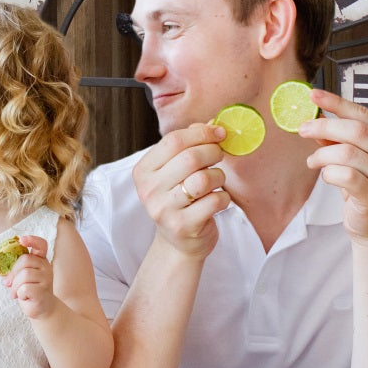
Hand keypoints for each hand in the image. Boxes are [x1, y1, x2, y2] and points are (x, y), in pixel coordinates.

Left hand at [5, 234, 57, 320]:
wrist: (42, 309)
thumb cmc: (30, 290)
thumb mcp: (23, 277)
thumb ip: (16, 271)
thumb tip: (5, 278)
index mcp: (41, 260)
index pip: (41, 245)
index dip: (32, 240)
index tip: (21, 240)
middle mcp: (46, 267)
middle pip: (25, 260)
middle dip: (13, 273)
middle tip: (9, 284)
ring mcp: (47, 279)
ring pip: (24, 275)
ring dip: (15, 286)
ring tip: (16, 293)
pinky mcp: (43, 291)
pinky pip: (25, 288)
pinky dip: (20, 293)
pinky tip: (24, 297)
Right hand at [133, 124, 229, 258]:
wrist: (178, 242)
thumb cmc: (179, 199)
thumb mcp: (175, 170)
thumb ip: (189, 145)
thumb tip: (214, 124)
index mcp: (143, 170)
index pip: (173, 140)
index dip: (200, 133)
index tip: (218, 132)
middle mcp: (149, 189)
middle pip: (190, 158)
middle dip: (213, 152)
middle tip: (220, 155)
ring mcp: (164, 209)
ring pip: (203, 179)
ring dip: (218, 176)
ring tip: (216, 181)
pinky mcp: (184, 226)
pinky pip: (214, 201)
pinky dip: (223, 197)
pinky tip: (217, 200)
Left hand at [304, 89, 367, 241]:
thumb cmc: (363, 188)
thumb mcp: (351, 159)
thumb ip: (337, 140)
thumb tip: (316, 119)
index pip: (363, 114)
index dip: (337, 103)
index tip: (314, 95)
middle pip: (356, 131)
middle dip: (324, 126)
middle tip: (303, 130)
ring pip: (348, 153)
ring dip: (322, 154)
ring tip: (313, 161)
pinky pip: (346, 176)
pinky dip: (329, 173)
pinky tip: (326, 176)